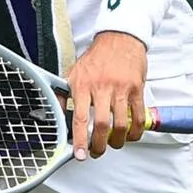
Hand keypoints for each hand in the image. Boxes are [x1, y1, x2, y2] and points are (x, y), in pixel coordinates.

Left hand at [67, 30, 147, 159]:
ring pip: (121, 124)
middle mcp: (101, 87)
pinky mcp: (137, 89)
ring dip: (118, 141)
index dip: (80, 140)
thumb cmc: (96, 58)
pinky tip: (131, 135)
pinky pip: (138, 116)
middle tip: (97, 152)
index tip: (80, 154)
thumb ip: (63, 95)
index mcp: (82, 85)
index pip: (79, 118)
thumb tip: (54, 115)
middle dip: (99, 145)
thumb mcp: (73, 73)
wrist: (119, 38)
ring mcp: (121, 88)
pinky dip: (135, 131)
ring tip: (113, 144)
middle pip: (102, 125)